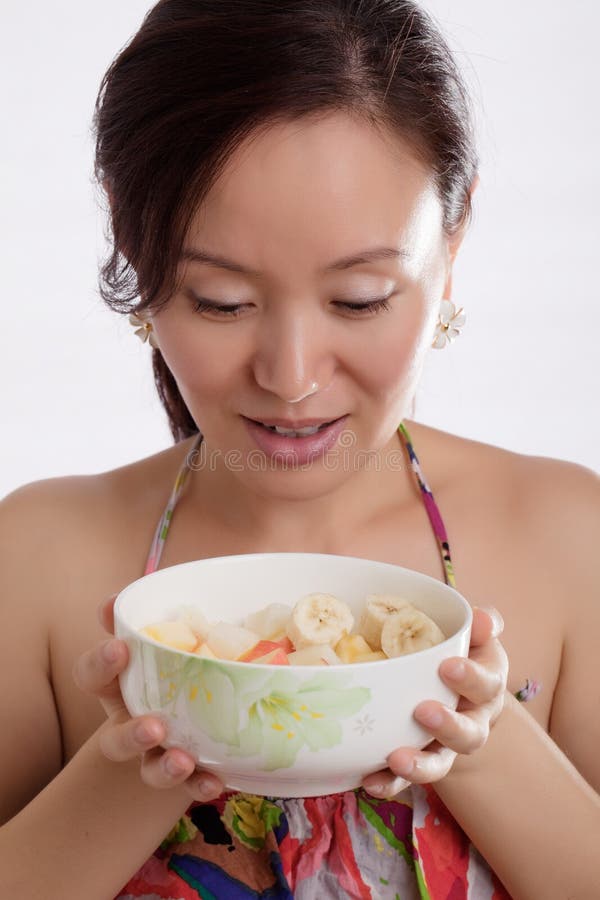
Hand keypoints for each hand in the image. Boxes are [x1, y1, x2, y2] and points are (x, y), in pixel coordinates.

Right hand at [72, 594, 223, 801]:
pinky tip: (216, 780)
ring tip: (183, 760)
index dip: (100, 662)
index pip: (92, 675)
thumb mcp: (171, 635)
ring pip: (145, 769)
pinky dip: (200, 784)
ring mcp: (154, 754)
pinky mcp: (183, 774)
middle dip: (130, 733)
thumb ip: (159, 616)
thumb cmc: (177, 660)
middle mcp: (130, 722)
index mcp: (120, 684)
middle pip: (111, 738)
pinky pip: (187, 787)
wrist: (194, 710)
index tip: (120, 648)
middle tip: (154, 725)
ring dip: (162, 768)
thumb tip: (137, 590)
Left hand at [362, 606, 507, 798]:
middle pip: (471, 734)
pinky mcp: (420, 761)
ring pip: (441, 763)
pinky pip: (407, 779)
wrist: (455, 692)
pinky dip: (390, 782)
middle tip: (423, 711)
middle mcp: (473, 721)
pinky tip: (370, 780)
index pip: (488, 684)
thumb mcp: (475, 636)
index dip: (471, 678)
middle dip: (448, 726)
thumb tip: (482, 617)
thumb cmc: (462, 654)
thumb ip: (482, 626)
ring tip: (397, 759)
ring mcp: (446, 746)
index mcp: (487, 686)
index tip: (447, 666)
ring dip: (420, 764)